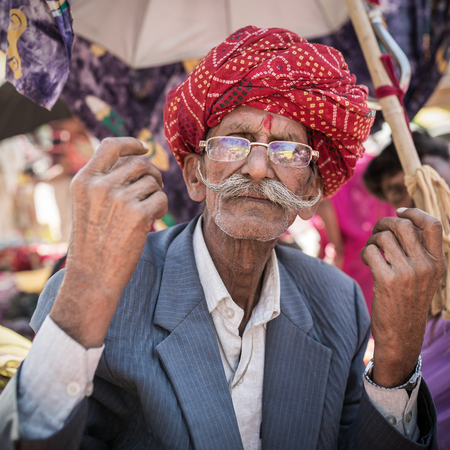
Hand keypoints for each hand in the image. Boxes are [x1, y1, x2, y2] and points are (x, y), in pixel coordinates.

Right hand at [50, 138, 167, 347]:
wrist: (92, 275)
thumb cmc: (92, 241)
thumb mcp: (86, 204)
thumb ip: (103, 181)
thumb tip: (135, 159)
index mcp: (84, 180)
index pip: (110, 146)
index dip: (131, 144)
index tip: (144, 148)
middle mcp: (100, 186)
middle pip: (139, 163)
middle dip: (152, 173)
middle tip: (154, 186)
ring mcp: (120, 200)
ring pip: (153, 182)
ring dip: (156, 193)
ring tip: (148, 209)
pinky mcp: (139, 215)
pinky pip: (161, 199)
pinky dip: (161, 207)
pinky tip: (152, 218)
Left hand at [361, 208, 444, 386]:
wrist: (401, 335)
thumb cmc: (409, 302)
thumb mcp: (424, 277)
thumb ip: (418, 253)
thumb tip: (401, 222)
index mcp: (438, 263)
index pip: (432, 224)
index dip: (414, 212)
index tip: (399, 211)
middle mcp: (425, 265)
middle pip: (403, 225)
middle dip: (385, 222)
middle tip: (376, 231)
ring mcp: (407, 273)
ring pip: (383, 237)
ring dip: (372, 240)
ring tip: (371, 251)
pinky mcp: (387, 280)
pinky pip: (370, 252)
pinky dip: (365, 253)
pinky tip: (367, 262)